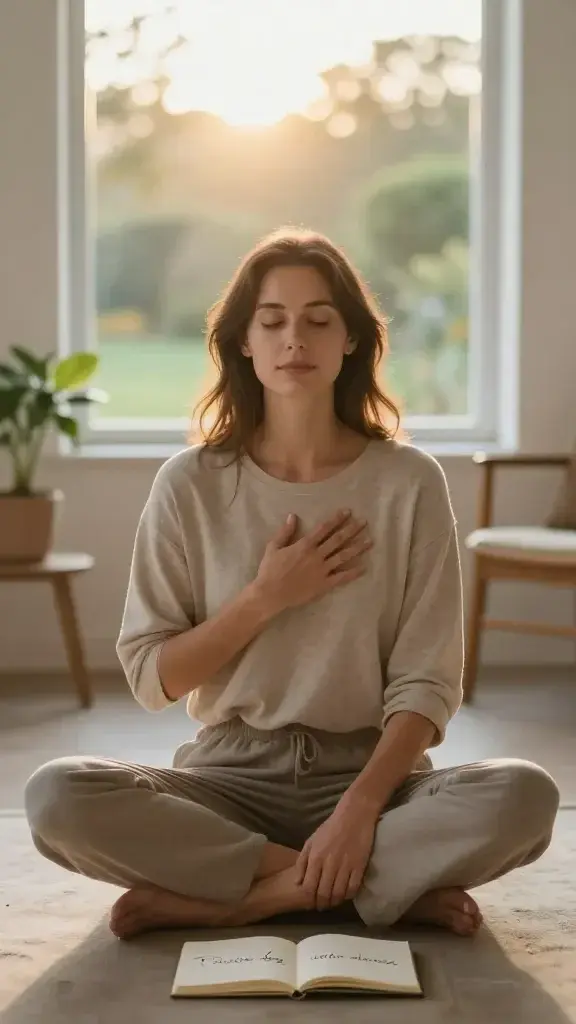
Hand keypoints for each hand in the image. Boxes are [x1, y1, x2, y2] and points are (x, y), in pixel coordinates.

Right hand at [254, 509, 371, 615]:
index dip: (337, 519)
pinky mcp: (324, 584)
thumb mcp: (273, 547)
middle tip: (364, 522)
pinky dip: (353, 572)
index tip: (348, 512)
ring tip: (370, 541)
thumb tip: (292, 515)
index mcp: (304, 545)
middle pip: (338, 540)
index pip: (324, 528)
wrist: (270, 594)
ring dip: (357, 548)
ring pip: (343, 556)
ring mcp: (322, 570)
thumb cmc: (269, 570)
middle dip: (352, 529)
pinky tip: (364, 567)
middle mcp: (316, 555)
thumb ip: (285, 531)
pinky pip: (342, 577)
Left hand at [295, 804, 377, 910]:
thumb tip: (297, 882)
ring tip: (334, 902)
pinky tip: (346, 895)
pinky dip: (349, 896)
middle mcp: (329, 864)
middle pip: (323, 893)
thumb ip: (302, 861)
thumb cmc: (331, 828)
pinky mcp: (360, 866)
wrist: (354, 815)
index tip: (311, 902)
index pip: (309, 887)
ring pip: (338, 894)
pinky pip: (353, 888)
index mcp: (316, 857)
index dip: (309, 898)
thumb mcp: (311, 841)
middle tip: (323, 906)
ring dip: (335, 902)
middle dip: (322, 904)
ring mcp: (346, 866)